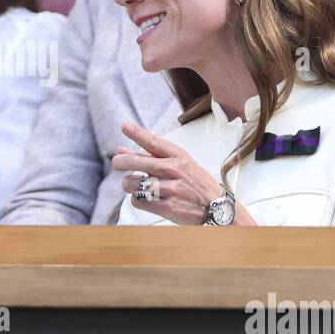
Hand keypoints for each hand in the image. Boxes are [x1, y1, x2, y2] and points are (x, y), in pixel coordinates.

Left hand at [111, 121, 254, 225]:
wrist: (217, 208)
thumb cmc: (196, 183)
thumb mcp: (180, 164)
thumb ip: (152, 156)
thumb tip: (122, 150)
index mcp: (178, 156)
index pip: (153, 142)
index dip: (137, 133)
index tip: (125, 126)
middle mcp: (173, 170)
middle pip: (136, 161)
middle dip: (120, 161)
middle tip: (117, 162)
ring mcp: (169, 189)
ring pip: (132, 183)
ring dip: (130, 185)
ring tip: (137, 185)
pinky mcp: (166, 206)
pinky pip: (137, 200)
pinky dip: (138, 200)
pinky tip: (146, 198)